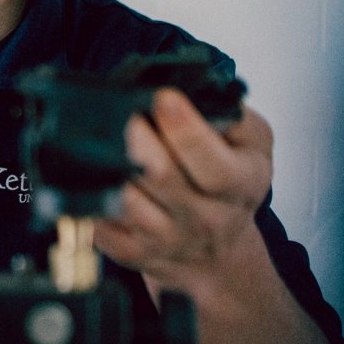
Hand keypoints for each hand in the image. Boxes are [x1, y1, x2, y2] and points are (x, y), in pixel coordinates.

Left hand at [93, 89, 275, 292]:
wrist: (218, 252)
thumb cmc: (232, 183)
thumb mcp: (252, 143)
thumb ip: (232, 114)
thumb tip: (197, 89)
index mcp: (243, 184)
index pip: (216, 166)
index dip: (186, 129)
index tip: (163, 97)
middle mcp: (208, 219)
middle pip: (161, 176)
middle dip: (136, 138)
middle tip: (121, 111)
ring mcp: (169, 240)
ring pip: (126, 201)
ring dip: (109, 167)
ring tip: (102, 140)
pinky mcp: (135, 254)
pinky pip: (101, 224)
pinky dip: (90, 198)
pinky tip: (91, 176)